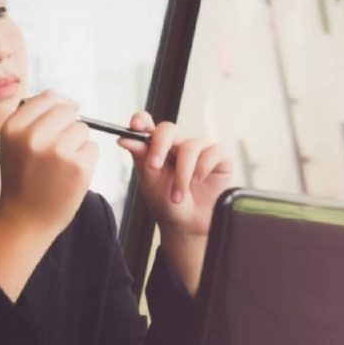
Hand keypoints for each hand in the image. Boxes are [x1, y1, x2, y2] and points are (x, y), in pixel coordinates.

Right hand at [0, 90, 98, 236]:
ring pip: (82, 129)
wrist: (25, 220)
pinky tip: (69, 175)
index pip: (48, 97)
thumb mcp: (15, 143)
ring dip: (77, 144)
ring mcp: (58, 150)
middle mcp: (34, 136)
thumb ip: (34, 117)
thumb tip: (65, 99)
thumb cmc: (23, 180)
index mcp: (14, 127)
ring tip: (60, 165)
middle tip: (57, 150)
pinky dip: (86, 160)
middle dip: (68, 126)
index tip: (57, 124)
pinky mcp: (79, 165)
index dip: (58, 109)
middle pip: (68, 111)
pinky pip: (92, 148)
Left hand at [116, 111, 231, 236]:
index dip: (141, 119)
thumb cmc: (166, 203)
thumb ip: (140, 157)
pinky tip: (197, 182)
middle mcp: (177, 144)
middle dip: (159, 145)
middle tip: (153, 166)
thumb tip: (124, 139)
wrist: (187, 225)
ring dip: (181, 174)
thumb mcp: (149, 180)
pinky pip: (213, 152)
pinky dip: (203, 169)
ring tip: (177, 196)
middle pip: (168, 129)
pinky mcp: (219, 157)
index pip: (147, 124)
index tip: (135, 125)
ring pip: (190, 146)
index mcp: (156, 147)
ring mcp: (199, 149)